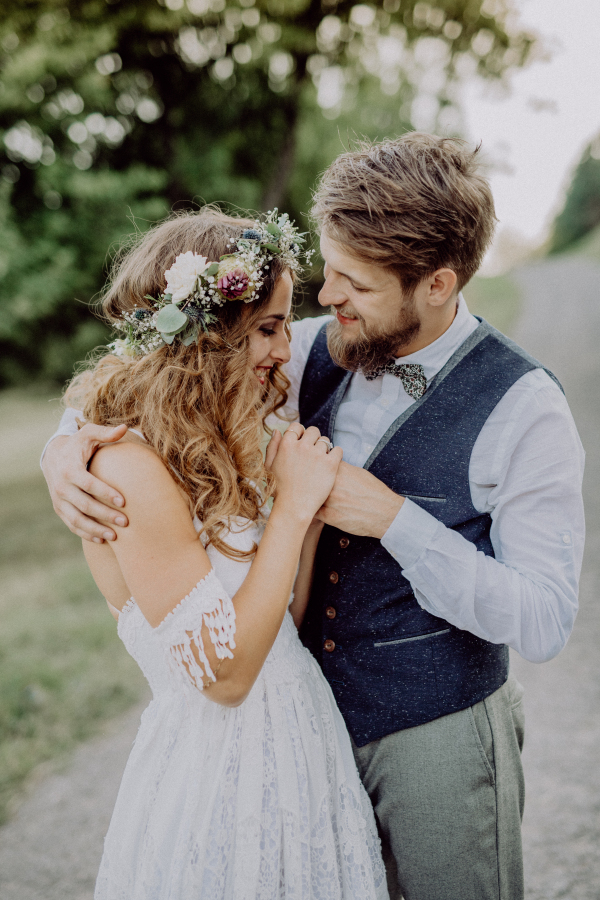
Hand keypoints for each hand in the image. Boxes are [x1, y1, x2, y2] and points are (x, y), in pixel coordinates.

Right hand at [42, 424, 129, 541]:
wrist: (53, 455)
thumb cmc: (77, 444)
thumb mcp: (88, 433)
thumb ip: (105, 432)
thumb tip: (124, 427)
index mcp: (70, 470)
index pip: (89, 484)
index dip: (106, 493)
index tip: (124, 501)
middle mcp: (61, 487)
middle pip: (85, 505)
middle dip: (105, 515)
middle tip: (125, 522)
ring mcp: (58, 500)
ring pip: (76, 519)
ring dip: (95, 529)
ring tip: (115, 536)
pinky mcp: (59, 509)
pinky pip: (71, 525)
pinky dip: (86, 534)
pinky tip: (102, 540)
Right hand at [266, 425, 342, 524]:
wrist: (294, 508)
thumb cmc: (280, 489)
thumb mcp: (270, 467)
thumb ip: (273, 447)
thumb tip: (277, 431)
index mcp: (286, 445)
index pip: (297, 426)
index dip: (300, 434)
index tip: (302, 443)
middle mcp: (302, 446)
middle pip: (313, 431)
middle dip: (313, 440)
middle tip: (313, 453)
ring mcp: (317, 454)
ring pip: (325, 440)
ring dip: (324, 448)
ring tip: (320, 462)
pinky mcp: (331, 464)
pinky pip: (338, 450)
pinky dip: (336, 455)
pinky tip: (331, 464)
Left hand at [315, 461, 403, 538]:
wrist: (384, 513)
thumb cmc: (374, 493)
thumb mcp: (359, 473)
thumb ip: (341, 469)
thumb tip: (331, 467)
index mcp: (338, 470)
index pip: (317, 464)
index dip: (314, 469)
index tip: (315, 472)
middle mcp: (331, 483)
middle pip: (310, 479)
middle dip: (310, 482)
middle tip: (312, 486)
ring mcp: (328, 500)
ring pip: (309, 496)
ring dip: (309, 497)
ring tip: (312, 498)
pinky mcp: (328, 516)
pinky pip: (313, 511)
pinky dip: (314, 510)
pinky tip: (318, 509)